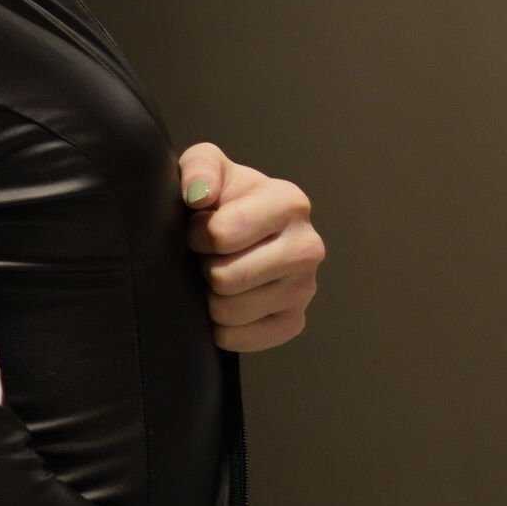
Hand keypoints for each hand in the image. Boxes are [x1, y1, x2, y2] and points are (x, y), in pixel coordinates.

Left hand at [178, 141, 325, 350]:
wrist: (238, 233)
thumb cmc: (220, 199)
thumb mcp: (206, 166)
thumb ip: (199, 169)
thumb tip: (200, 197)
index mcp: (290, 202)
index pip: (222, 235)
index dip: (197, 235)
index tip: (200, 228)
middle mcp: (308, 246)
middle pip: (226, 279)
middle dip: (205, 269)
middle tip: (209, 257)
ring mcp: (306, 288)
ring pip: (231, 312)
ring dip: (211, 299)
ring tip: (219, 276)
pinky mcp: (295, 321)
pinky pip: (241, 339)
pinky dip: (223, 327)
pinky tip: (229, 301)